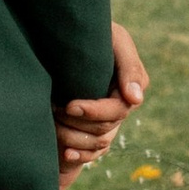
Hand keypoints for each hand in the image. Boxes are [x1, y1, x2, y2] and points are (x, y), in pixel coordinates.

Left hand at [52, 23, 147, 188]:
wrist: (73, 36)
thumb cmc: (96, 33)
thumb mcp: (116, 40)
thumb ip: (129, 67)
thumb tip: (135, 100)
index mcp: (131, 86)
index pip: (116, 110)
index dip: (93, 111)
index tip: (70, 105)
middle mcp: (122, 107)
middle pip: (104, 129)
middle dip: (77, 123)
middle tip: (54, 109)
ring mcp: (110, 121)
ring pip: (98, 144)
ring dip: (74, 139)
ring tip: (53, 126)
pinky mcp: (96, 130)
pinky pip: (94, 153)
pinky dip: (80, 156)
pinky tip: (65, 154)